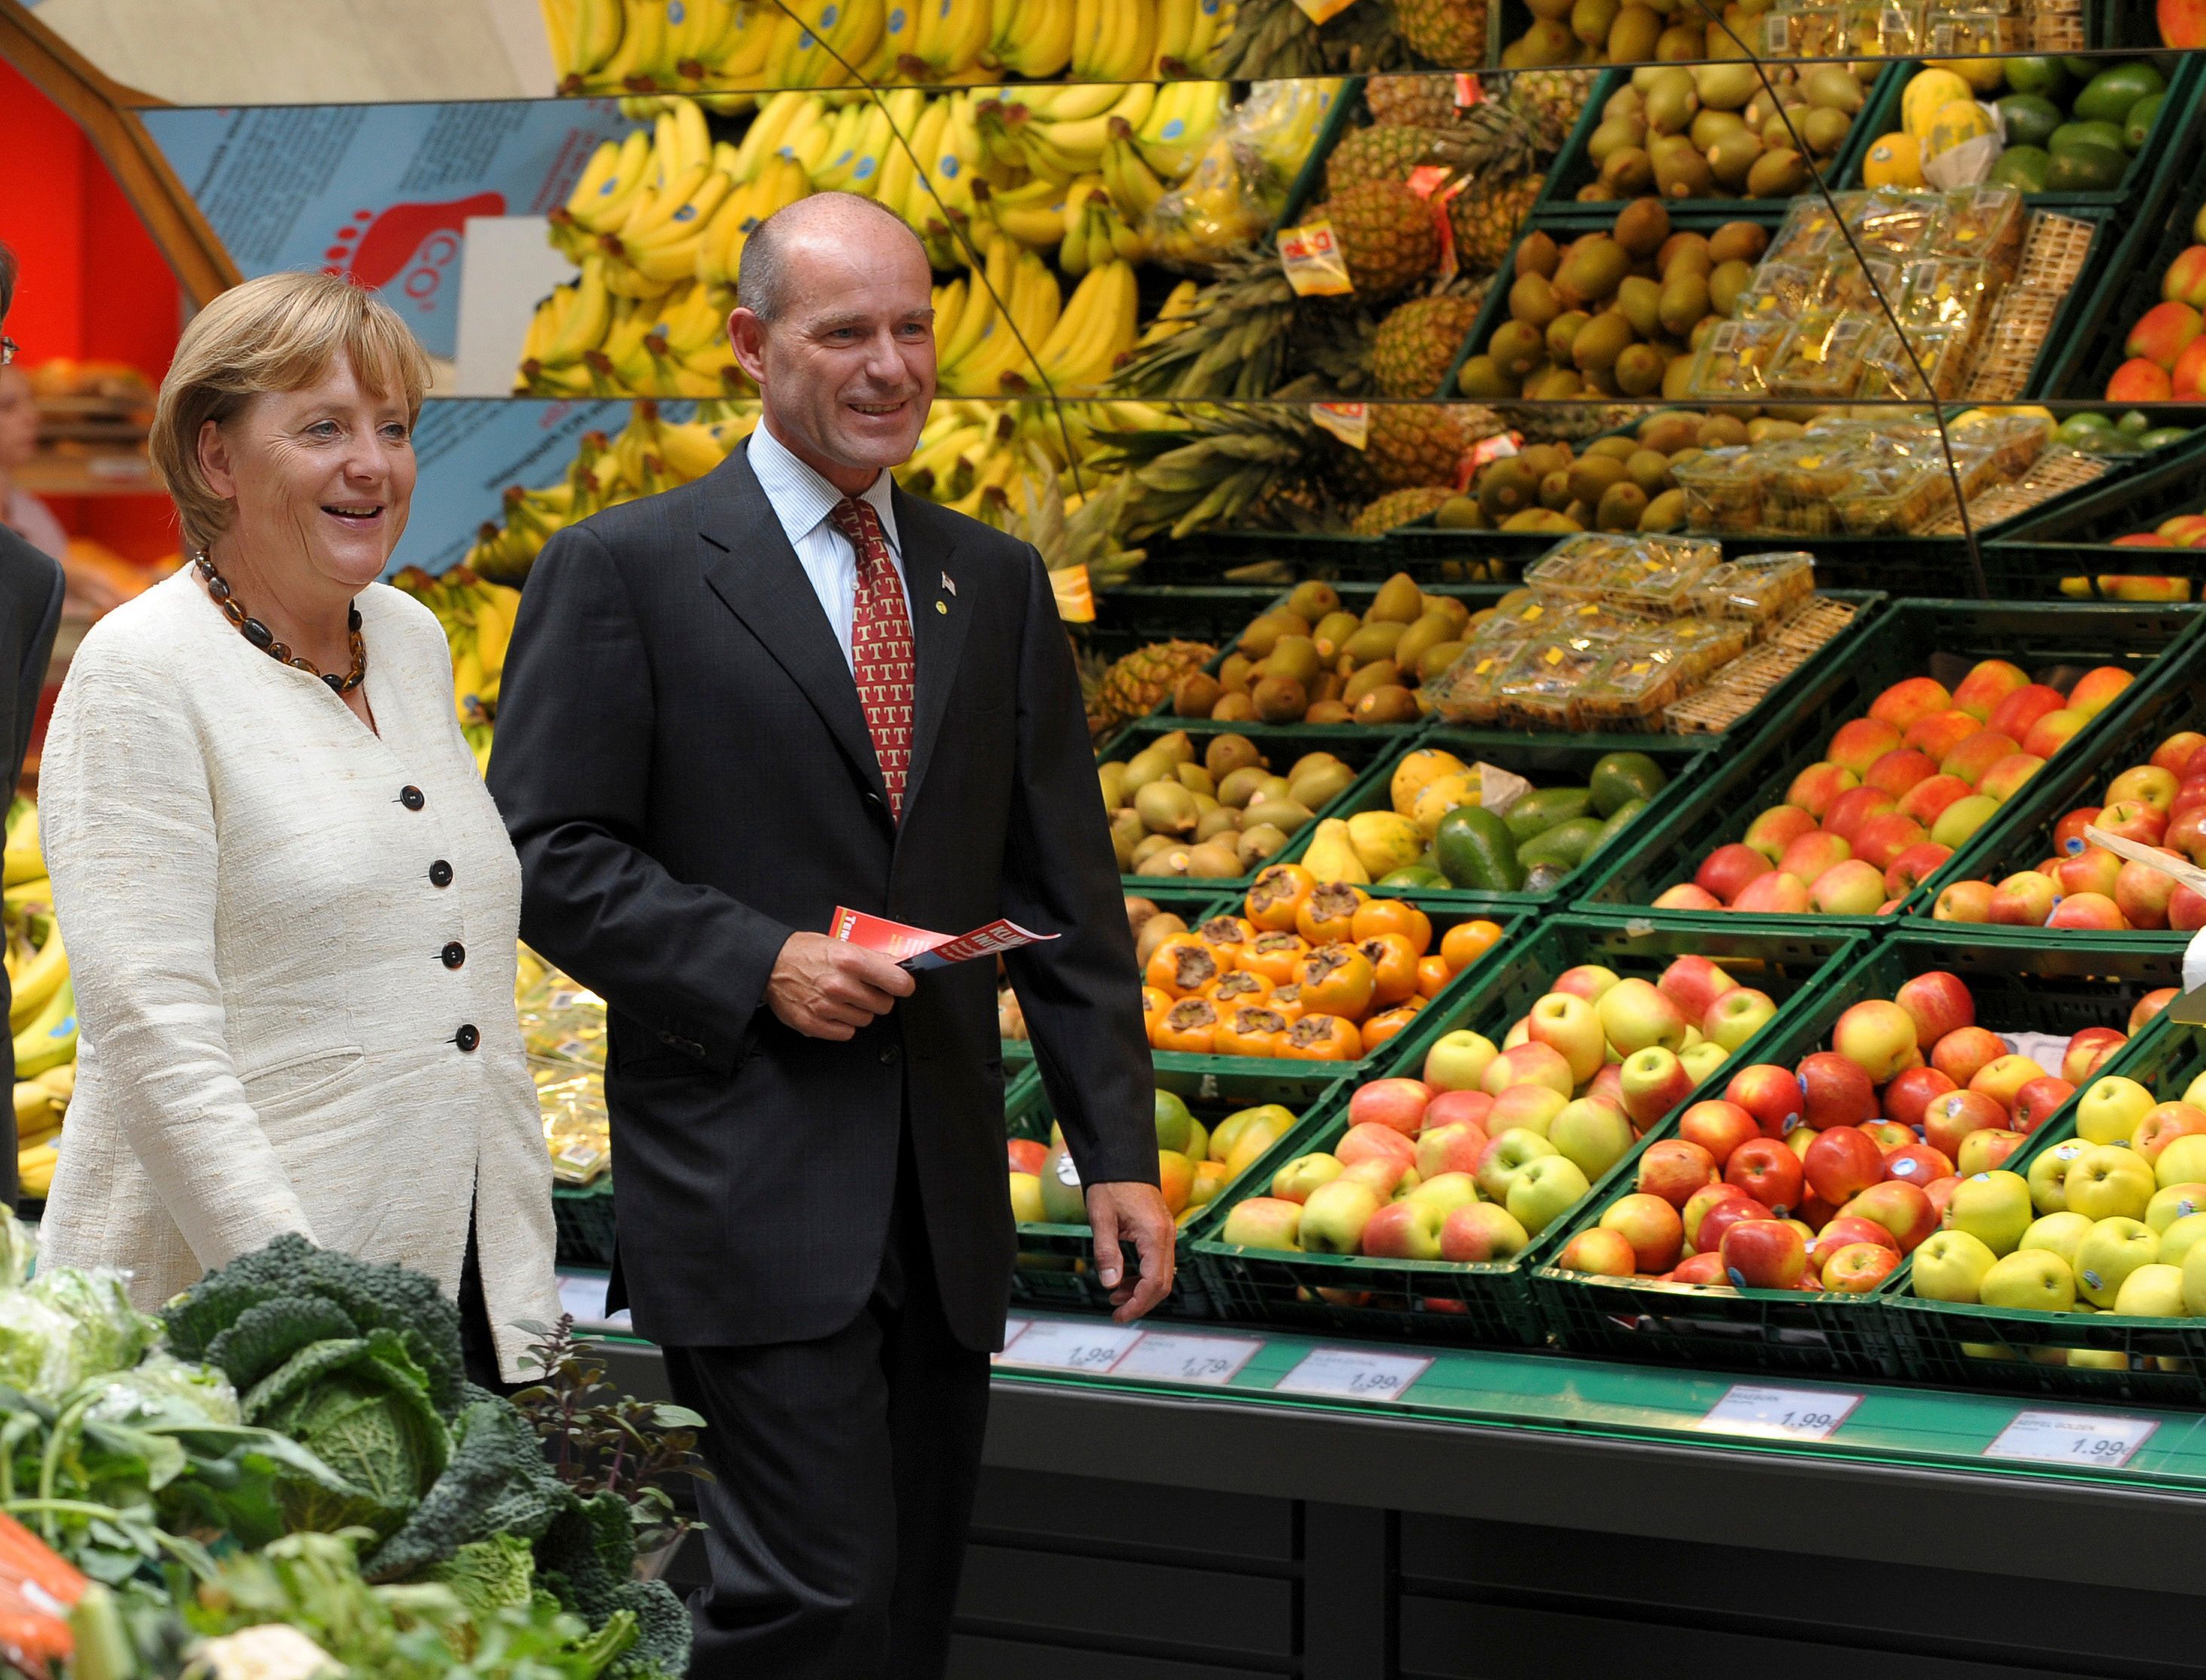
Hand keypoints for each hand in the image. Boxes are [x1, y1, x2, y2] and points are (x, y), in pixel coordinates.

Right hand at [765, 932, 914, 1039]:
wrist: (769, 964)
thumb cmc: (804, 951)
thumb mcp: (840, 943)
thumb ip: (869, 957)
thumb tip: (895, 966)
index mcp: (851, 960)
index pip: (898, 982)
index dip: (902, 985)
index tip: (901, 985)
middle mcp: (840, 985)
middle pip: (884, 1005)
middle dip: (878, 998)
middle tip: (866, 990)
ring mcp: (827, 1007)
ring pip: (865, 1020)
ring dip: (859, 1011)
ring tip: (844, 998)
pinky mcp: (814, 1024)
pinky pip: (846, 1033)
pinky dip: (843, 1024)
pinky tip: (833, 1010)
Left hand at [1086, 1181, 1174, 1322]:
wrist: (1122, 1159)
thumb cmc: (1110, 1185)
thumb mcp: (1101, 1218)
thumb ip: (1106, 1252)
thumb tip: (1110, 1284)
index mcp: (1154, 1235)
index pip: (1154, 1283)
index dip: (1138, 1304)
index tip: (1120, 1315)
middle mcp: (1167, 1236)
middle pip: (1163, 1284)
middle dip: (1141, 1302)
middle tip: (1116, 1312)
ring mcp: (1167, 1233)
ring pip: (1162, 1274)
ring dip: (1141, 1290)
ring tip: (1114, 1296)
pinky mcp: (1161, 1231)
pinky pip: (1158, 1262)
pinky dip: (1143, 1276)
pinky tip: (1124, 1277)